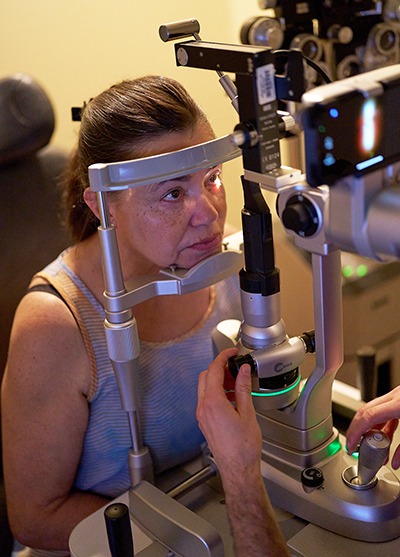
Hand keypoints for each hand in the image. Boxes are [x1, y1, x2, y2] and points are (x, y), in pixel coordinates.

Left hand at [196, 348, 261, 480]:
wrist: (238, 470)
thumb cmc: (243, 448)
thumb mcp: (247, 413)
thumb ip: (243, 388)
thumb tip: (243, 371)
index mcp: (213, 403)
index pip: (213, 370)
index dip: (223, 357)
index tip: (231, 352)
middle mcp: (203, 408)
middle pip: (205, 377)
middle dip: (219, 369)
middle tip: (235, 368)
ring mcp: (202, 416)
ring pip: (204, 389)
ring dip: (218, 381)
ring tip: (237, 383)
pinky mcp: (205, 423)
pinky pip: (207, 400)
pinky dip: (217, 393)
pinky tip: (233, 398)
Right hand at [346, 386, 399, 468]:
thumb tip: (394, 462)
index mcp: (398, 405)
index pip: (367, 416)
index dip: (355, 432)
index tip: (351, 445)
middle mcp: (395, 397)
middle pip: (364, 410)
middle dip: (355, 429)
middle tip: (353, 444)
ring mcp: (397, 396)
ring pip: (373, 409)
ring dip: (367, 427)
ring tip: (367, 443)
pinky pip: (384, 410)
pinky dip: (379, 423)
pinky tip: (381, 436)